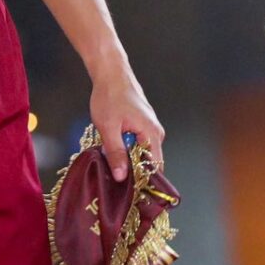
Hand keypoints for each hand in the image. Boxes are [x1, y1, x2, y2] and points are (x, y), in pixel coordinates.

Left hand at [90, 59, 163, 182]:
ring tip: (109, 156)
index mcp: (152, 135)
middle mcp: (156, 133)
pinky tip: (111, 144)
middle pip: (147, 162)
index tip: (127, 190)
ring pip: (139, 152)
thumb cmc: (110, 97)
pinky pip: (136, 143)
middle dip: (130, 168)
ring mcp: (149, 128)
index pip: (154, 168)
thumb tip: (122, 177)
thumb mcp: (108, 127)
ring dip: (125, 156)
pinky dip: (124, 146)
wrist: (111, 74)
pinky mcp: (142, 125)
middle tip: (111, 172)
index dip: (142, 180)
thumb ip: (116, 153)